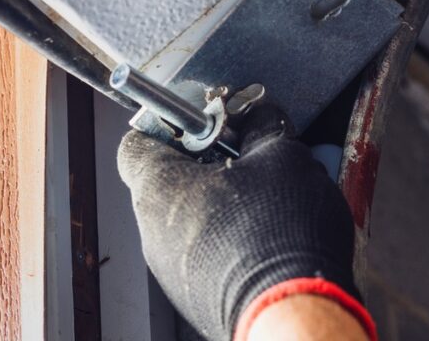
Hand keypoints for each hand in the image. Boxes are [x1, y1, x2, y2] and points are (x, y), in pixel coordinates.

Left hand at [117, 104, 363, 340]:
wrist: (291, 312)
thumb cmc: (279, 235)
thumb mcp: (283, 156)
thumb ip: (264, 129)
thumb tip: (261, 116)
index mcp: (159, 188)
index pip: (138, 142)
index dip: (172, 126)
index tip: (205, 122)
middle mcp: (153, 231)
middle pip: (172, 182)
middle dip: (214, 167)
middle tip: (253, 159)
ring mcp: (172, 271)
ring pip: (194, 220)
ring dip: (229, 205)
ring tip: (275, 203)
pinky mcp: (197, 297)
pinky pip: (210, 254)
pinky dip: (236, 241)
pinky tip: (274, 239)